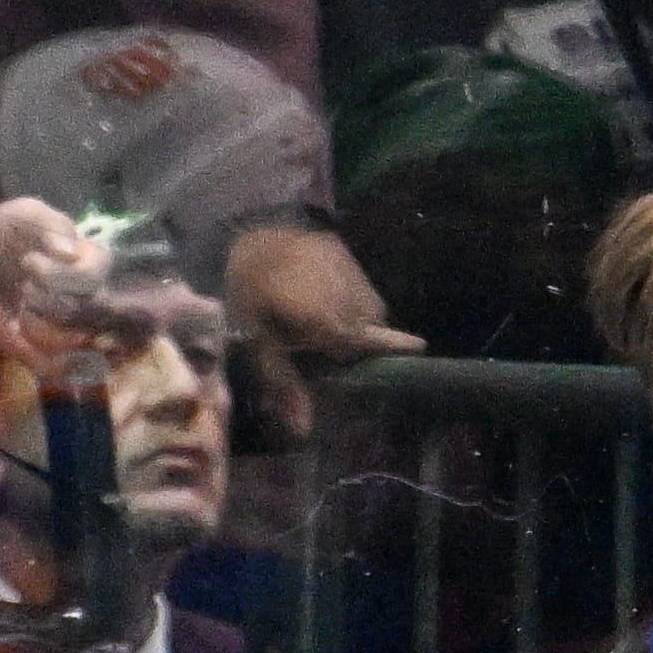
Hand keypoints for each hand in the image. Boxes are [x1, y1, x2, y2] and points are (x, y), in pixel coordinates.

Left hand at [0, 199, 112, 367]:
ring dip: (38, 323)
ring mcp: (72, 328)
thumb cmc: (1, 232)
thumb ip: (51, 225)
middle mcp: (90, 298)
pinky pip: (55, 365)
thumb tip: (70, 251)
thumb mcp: (25, 214)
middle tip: (21, 285)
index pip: (95, 277)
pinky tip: (17, 330)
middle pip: (84, 311)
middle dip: (45, 298)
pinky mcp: (49, 351)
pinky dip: (35, 352)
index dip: (62, 275)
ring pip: (70, 340)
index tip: (27, 262)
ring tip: (19, 306)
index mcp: (91, 263)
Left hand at [225, 222, 424, 443]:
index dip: (390, 364)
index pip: (386, 352)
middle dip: (360, 354)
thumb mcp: (257, 337)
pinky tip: (324, 306)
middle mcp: (362, 310)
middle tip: (330, 358)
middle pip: (376, 344)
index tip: (398, 372)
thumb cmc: (254, 283)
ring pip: (373, 322)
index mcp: (339, 328)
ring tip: (323, 331)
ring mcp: (364, 287)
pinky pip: (365, 302)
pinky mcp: (359, 270)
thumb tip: (304, 432)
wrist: (260, 220)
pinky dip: (352, 310)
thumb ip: (283, 383)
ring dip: (356, 331)